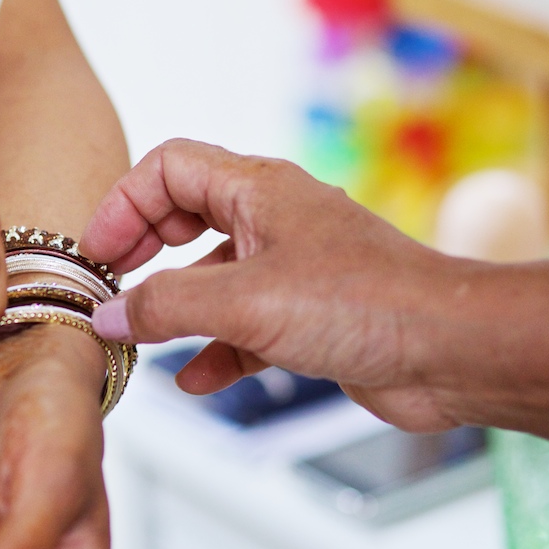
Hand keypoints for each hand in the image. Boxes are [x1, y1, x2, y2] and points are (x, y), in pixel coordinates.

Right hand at [80, 138, 459, 432]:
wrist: (450, 351)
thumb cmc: (364, 304)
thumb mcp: (243, 302)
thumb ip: (166, 305)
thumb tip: (109, 314)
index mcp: (259, 189)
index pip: (169, 169)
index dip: (124, 204)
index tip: (97, 253)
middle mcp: (275, 220)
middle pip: (186, 215)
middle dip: (143, 250)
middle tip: (110, 284)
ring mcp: (294, 269)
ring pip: (214, 277)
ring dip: (176, 307)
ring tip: (141, 338)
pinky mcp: (311, 317)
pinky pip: (245, 326)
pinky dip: (216, 349)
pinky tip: (197, 379)